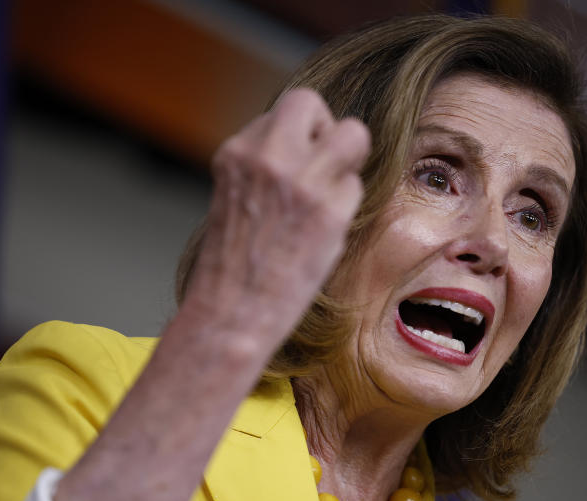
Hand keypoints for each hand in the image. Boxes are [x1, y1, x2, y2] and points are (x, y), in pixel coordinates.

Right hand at [183, 88, 370, 348]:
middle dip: (325, 128)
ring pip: (353, 134)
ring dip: (348, 162)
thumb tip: (309, 145)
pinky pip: (356, 187)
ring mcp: (300, 181)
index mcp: (236, 152)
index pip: (283, 113)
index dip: (298, 138)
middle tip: (321, 166)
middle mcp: (267, 157)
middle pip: (312, 103)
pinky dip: (345, 209)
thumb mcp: (236, 195)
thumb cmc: (234, 264)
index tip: (295, 168)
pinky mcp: (328, 211)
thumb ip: (266, 164)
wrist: (231, 311)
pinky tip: (321, 234)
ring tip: (328, 197)